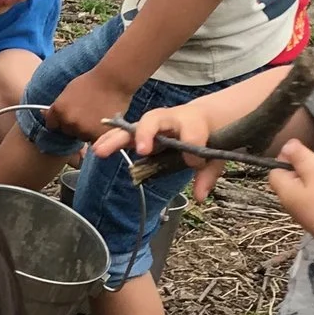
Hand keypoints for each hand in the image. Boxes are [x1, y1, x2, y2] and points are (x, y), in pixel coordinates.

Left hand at [46, 67, 134, 143]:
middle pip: (67, 132)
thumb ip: (58, 106)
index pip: (52, 125)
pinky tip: (102, 122)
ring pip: (81, 137)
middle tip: (86, 114)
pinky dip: (97, 134)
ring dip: (86, 131)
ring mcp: (82, 130)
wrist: (113, 80)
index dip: (60, 122)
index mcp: (58, 110)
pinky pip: (94, 139)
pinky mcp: (97, 135)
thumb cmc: (91, 82)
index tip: (67, 118)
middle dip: (74, 126)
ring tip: (96, 117)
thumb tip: (42, 114)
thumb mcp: (68, 91)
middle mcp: (68, 122)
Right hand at [87, 103, 234, 202]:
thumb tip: (199, 197)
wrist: (203, 118)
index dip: (193, 148)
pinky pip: (125, 133)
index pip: (191, 133)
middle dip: (147, 133)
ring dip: (117, 138)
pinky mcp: (143, 131)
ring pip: (134, 127)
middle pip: (155, 120)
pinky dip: (111, 139)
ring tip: (100, 150)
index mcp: (192, 122)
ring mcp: (154, 124)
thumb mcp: (216, 155)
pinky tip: (98, 149)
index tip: (196, 163)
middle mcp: (170, 119)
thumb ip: (208, 174)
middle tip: (141, 149)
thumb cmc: (208, 136)